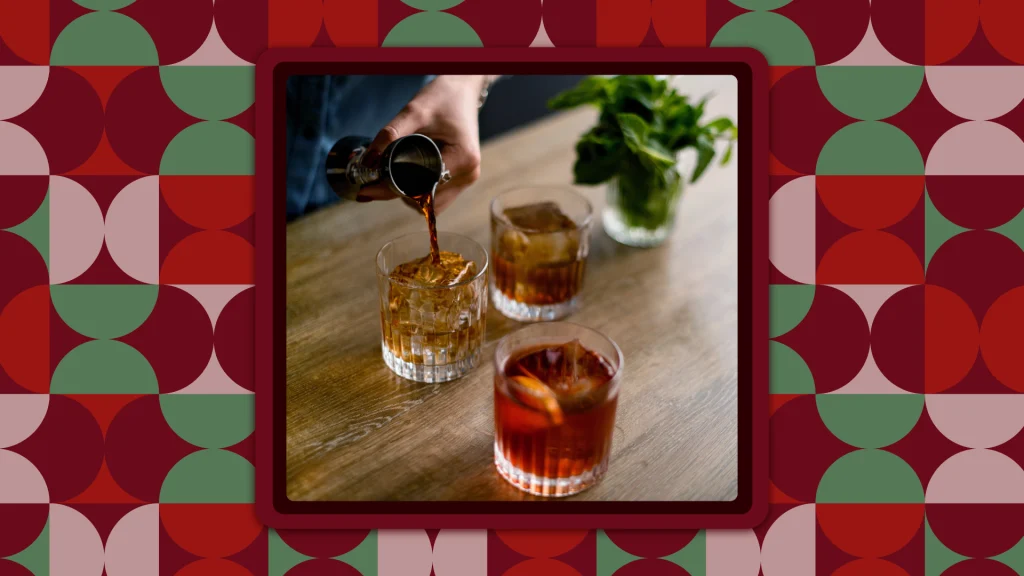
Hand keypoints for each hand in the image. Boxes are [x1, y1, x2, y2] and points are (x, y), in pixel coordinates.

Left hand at [358, 75, 488, 212]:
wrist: (463, 88)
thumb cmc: (443, 96)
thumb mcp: (414, 111)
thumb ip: (390, 134)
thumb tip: (367, 162)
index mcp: (462, 159)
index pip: (422, 188)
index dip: (392, 190)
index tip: (367, 189)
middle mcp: (469, 173)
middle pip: (427, 202)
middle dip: (398, 194)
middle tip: (374, 180)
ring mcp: (467, 178)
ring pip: (432, 204)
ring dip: (410, 195)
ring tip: (390, 176)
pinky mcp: (462, 177)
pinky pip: (438, 196)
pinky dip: (419, 191)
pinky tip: (406, 176)